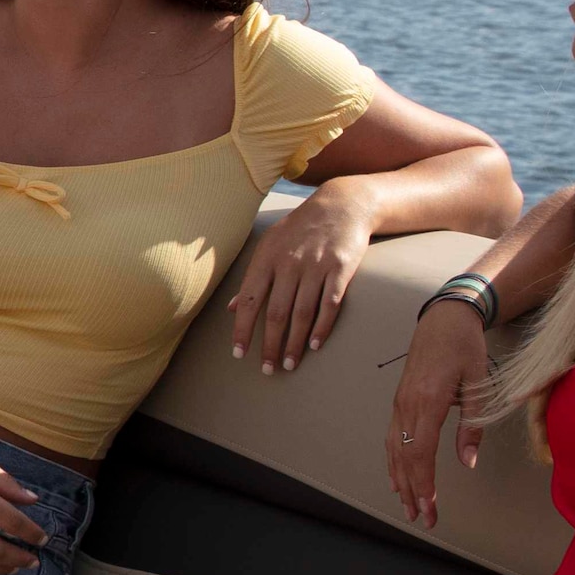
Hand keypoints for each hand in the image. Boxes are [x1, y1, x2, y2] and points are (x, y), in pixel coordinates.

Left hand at [224, 182, 377, 374]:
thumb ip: (253, 278)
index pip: (249, 300)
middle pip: (277, 313)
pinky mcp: (341, 269)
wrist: (342, 205)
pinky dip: (322, 327)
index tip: (239, 354)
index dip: (243, 329)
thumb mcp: (270, 246)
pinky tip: (314, 345)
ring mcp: (316, 266)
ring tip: (290, 364)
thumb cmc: (300, 229)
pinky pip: (330, 304)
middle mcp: (290, 263)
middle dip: (270, 345)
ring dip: (295, 343)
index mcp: (267, 259)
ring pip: (303, 313)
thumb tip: (232, 308)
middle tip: (268, 369)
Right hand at [387, 297, 490, 525]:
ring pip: (393, 450)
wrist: (444, 316)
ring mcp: (400, 403)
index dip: (424, 484)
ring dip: (400, 481)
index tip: (429, 508)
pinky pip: (391, 438)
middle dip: (413, 492)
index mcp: (428, 400)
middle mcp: (408, 404)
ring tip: (408, 507)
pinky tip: (396, 477)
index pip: (420, 453)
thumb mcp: (479, 382)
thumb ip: (473, 424)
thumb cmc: (465, 345)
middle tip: (422, 519)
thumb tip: (468, 461)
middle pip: (404, 458)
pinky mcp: (399, 401)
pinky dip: (393, 462)